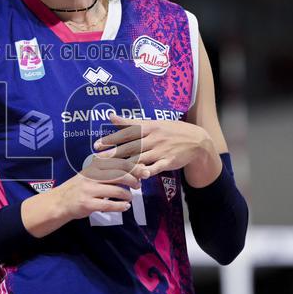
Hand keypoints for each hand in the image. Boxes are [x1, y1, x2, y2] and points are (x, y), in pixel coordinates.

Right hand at [24, 155, 140, 236]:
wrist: (60, 202)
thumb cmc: (80, 187)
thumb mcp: (91, 174)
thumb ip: (109, 171)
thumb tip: (135, 167)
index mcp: (93, 166)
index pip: (117, 162)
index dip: (133, 166)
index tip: (143, 171)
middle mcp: (91, 176)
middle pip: (118, 174)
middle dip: (133, 179)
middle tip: (138, 185)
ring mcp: (88, 190)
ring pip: (116, 190)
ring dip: (127, 195)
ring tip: (130, 197)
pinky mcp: (87, 204)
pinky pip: (109, 205)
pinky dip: (121, 206)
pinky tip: (125, 207)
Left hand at [94, 114, 217, 180]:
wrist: (196, 140)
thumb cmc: (170, 130)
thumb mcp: (152, 123)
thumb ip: (130, 122)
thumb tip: (110, 117)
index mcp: (148, 127)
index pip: (126, 134)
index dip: (111, 140)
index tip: (96, 145)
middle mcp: (153, 138)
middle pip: (130, 147)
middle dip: (113, 154)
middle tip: (98, 160)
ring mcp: (161, 150)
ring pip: (141, 159)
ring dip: (126, 165)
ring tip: (112, 171)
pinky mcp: (169, 161)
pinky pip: (156, 167)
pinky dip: (148, 171)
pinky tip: (139, 176)